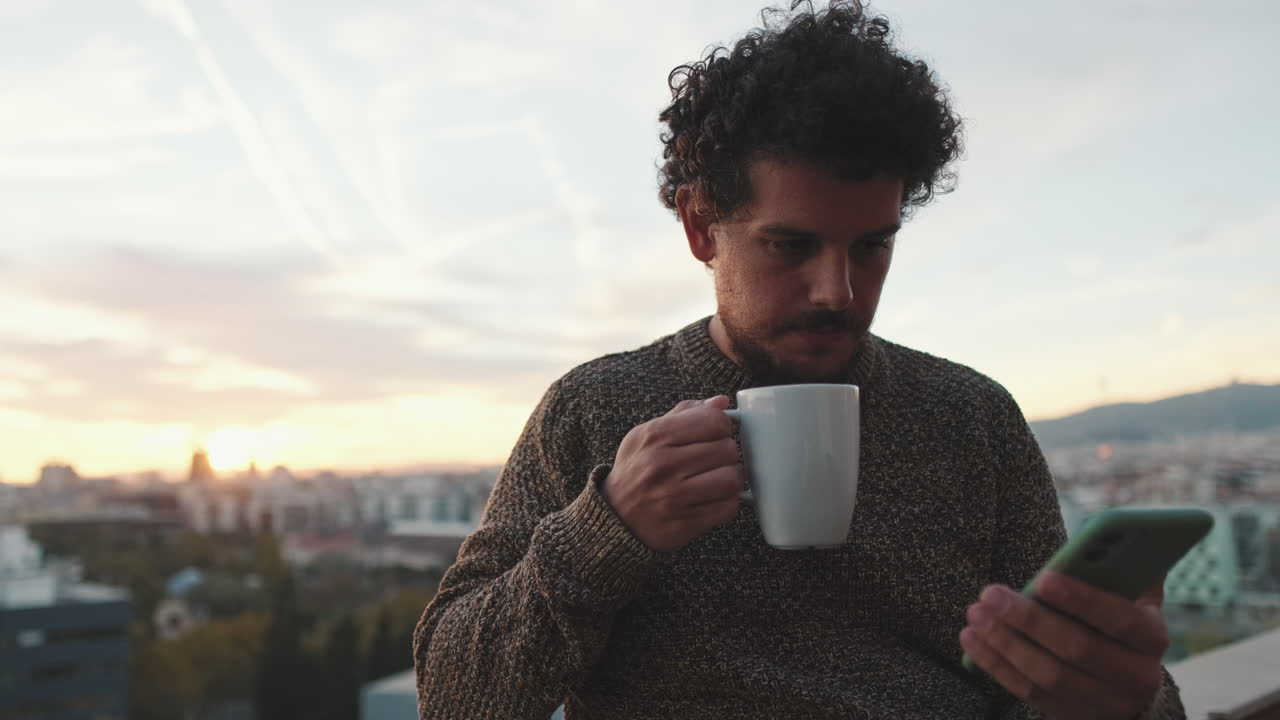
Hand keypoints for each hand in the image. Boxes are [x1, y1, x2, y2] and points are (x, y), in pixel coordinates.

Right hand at [603, 396, 744, 551]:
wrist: (614, 517)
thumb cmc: (635, 470)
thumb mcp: (646, 434)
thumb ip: (685, 413)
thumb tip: (721, 402)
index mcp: (656, 436)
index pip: (714, 420)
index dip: (722, 426)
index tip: (715, 434)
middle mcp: (664, 465)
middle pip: (727, 449)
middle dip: (726, 453)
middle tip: (715, 458)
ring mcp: (675, 497)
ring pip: (732, 479)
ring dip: (731, 478)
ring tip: (719, 478)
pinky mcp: (686, 523)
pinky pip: (728, 507)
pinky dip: (726, 502)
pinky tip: (713, 498)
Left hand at [959, 571, 1167, 719]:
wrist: (1127, 685)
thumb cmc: (1118, 623)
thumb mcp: (1133, 597)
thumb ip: (1123, 570)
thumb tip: (1106, 537)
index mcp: (1151, 638)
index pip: (1119, 619)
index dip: (1081, 599)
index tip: (1042, 578)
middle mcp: (1135, 677)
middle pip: (1077, 649)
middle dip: (1029, 619)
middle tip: (990, 593)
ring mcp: (1103, 703)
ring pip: (1048, 674)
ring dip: (1005, 642)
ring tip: (976, 613)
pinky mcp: (1070, 715)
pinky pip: (1028, 692)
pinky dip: (996, 665)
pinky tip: (971, 639)